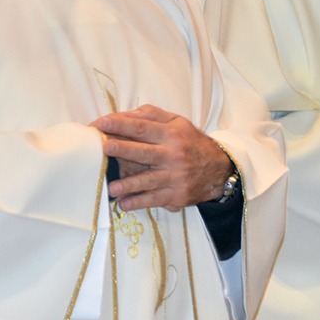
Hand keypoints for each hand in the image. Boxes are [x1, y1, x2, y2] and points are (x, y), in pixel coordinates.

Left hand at [92, 105, 232, 211]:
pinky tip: (124, 204)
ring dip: (129, 184)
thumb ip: (150, 115)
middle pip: (144, 152)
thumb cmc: (190, 142)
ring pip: (149, 180)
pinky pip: (155, 199)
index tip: (102, 123)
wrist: (218, 169)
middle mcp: (173, 155)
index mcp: (171, 134)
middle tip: (105, 147)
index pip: (143, 128)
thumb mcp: (176, 122)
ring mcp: (175, 177)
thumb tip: (123, 115)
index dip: (122, 125)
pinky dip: (139, 202)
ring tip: (111, 187)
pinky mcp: (177, 195)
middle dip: (124, 149)